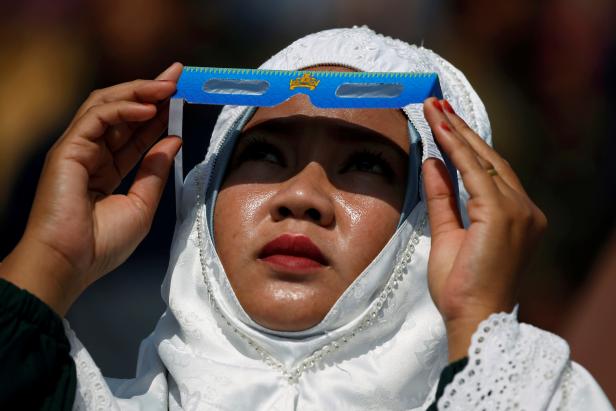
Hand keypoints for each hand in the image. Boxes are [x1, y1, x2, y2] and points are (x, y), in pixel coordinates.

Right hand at [0, 63, 183, 315]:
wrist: (69, 264)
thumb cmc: (101, 245)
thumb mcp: (142, 205)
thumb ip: (155, 171)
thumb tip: (173, 140)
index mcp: (107, 170)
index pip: (136, 133)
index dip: (159, 114)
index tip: (183, 96)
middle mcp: (92, 155)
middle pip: (123, 112)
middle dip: (152, 91)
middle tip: (179, 75)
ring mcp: (77, 150)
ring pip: (107, 106)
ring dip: (140, 92)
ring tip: (169, 85)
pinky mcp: (67, 149)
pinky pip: (96, 118)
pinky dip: (123, 108)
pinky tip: (150, 108)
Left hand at [422, 98, 546, 360]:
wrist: (471, 318)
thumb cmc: (461, 286)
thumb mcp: (448, 234)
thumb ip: (443, 197)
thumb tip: (434, 162)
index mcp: (515, 216)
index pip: (488, 171)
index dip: (465, 145)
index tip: (444, 122)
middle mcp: (524, 209)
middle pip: (489, 160)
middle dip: (460, 130)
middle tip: (437, 105)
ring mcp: (519, 210)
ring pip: (484, 160)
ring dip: (457, 133)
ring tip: (435, 109)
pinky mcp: (504, 214)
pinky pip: (476, 173)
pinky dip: (456, 149)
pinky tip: (439, 131)